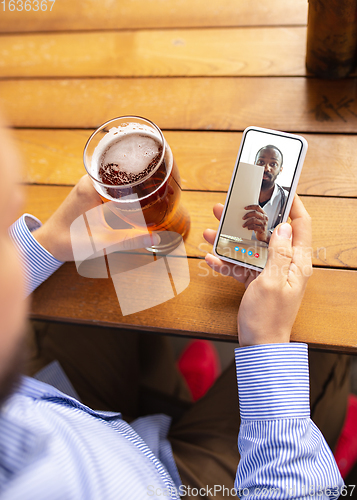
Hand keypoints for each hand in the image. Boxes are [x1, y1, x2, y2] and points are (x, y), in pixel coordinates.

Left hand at [32, 175, 157, 260]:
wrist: (49, 244)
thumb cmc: (70, 241)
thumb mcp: (104, 241)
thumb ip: (131, 239)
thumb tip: (155, 238)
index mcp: (92, 186)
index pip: (123, 170)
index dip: (142, 170)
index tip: (159, 175)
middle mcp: (89, 180)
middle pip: (121, 171)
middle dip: (140, 176)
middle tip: (160, 183)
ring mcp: (87, 185)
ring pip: (115, 177)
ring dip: (131, 182)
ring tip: (152, 186)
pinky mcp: (87, 192)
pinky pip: (109, 184)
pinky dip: (122, 188)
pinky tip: (134, 194)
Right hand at [203, 195, 311, 346]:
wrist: (259, 345)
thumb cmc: (269, 317)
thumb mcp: (273, 282)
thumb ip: (278, 253)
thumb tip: (283, 227)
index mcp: (296, 262)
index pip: (301, 226)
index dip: (293, 206)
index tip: (280, 190)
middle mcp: (285, 264)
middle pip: (268, 233)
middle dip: (249, 219)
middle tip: (230, 207)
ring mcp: (269, 273)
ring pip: (251, 248)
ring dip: (231, 239)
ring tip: (212, 229)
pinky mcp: (256, 282)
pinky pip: (241, 266)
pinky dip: (226, 262)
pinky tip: (210, 257)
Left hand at [242, 204, 269, 242]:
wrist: (263, 235)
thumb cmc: (258, 226)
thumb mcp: (258, 220)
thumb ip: (254, 216)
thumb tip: (243, 213)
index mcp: (264, 213)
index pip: (257, 207)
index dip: (251, 206)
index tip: (245, 208)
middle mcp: (265, 217)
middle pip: (255, 213)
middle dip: (247, 215)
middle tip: (243, 218)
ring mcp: (264, 223)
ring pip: (253, 220)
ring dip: (247, 222)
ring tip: (243, 225)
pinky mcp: (262, 229)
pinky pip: (254, 227)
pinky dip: (249, 227)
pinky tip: (248, 228)